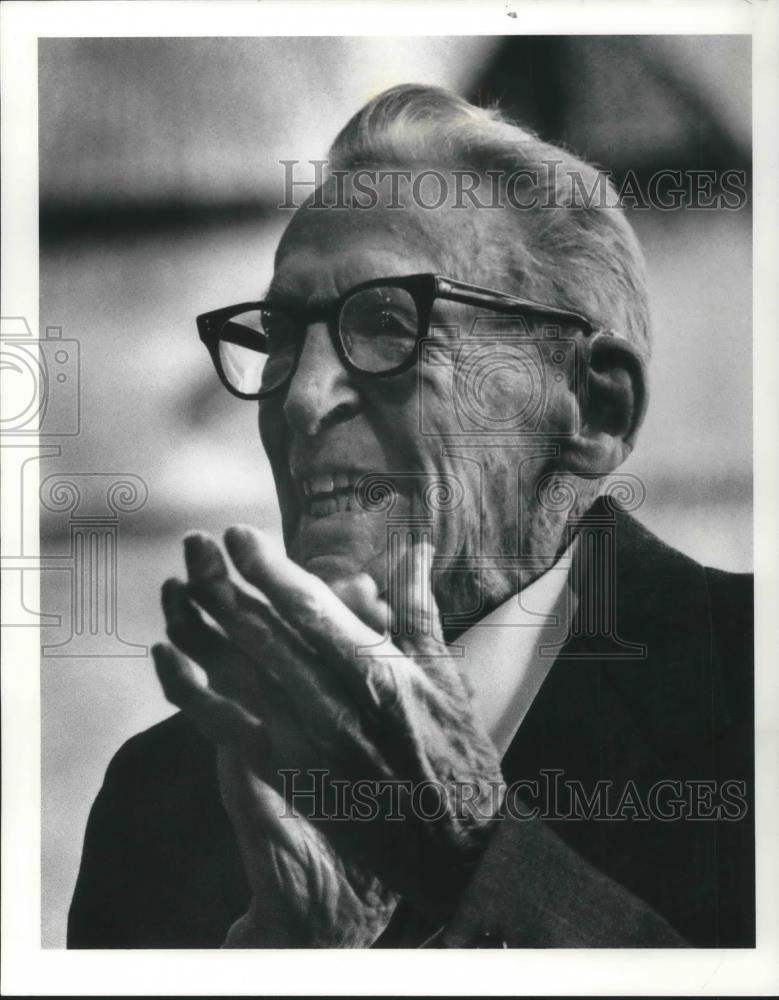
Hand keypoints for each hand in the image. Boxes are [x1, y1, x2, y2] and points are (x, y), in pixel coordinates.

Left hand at [153, 526, 504, 923]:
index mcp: (379, 673)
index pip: (311, 609)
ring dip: (198, 626)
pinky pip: (223, 726)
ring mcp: (304, 742)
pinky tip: (165, 655)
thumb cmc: (455, 755)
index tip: (238, 534)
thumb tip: (415, 545)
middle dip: (221, 583)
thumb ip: (419, 608)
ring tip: (173, 588)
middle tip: (194, 543)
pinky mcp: (284, 774)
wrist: (449, 850)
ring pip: (235, 673)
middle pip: (262, 633)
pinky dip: (189, 688)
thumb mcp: (447, 677)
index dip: (268, 568)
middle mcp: (334, 704)